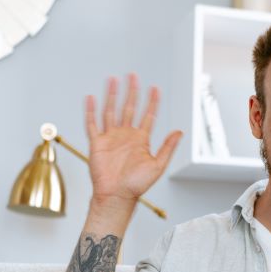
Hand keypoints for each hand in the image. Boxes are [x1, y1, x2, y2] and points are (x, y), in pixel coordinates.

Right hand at [85, 73, 181, 204]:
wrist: (117, 195)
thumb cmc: (136, 185)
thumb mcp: (158, 165)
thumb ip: (168, 147)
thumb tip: (179, 132)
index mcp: (140, 140)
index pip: (147, 115)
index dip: (152, 102)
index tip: (155, 89)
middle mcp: (125, 136)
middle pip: (129, 108)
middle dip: (132, 92)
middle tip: (133, 76)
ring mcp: (111, 138)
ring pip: (111, 111)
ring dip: (112, 96)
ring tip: (113, 80)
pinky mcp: (97, 143)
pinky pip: (92, 123)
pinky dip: (91, 111)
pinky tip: (92, 98)